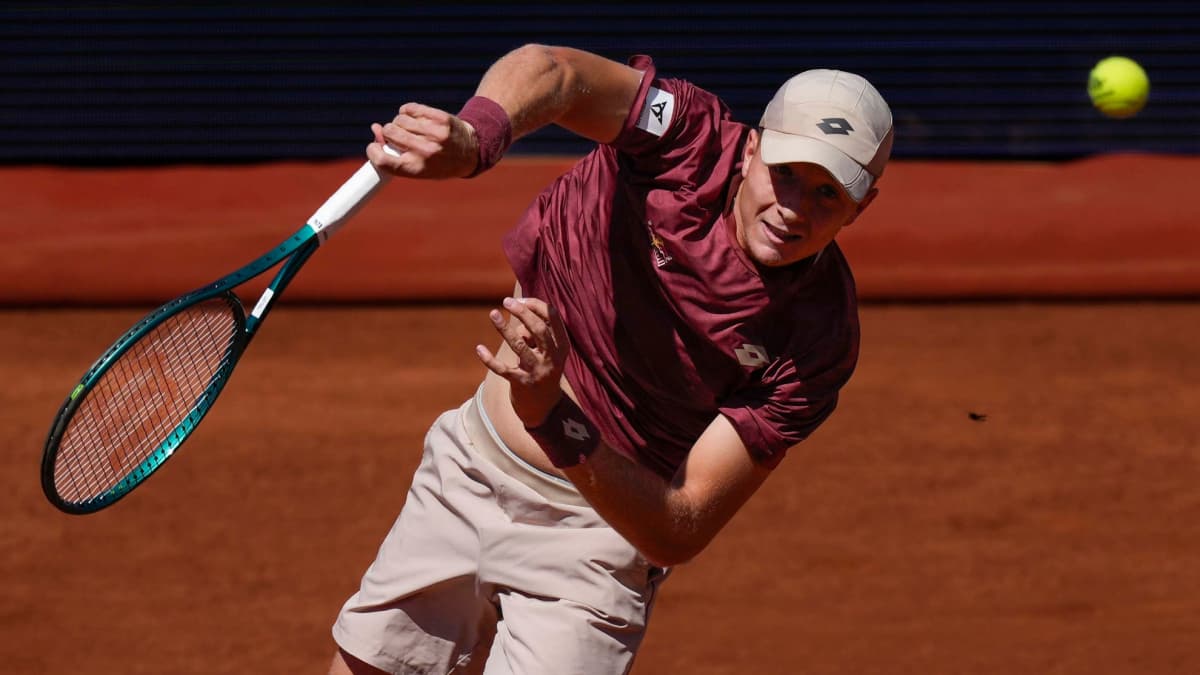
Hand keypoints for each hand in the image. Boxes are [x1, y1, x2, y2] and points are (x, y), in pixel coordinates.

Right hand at [365, 102, 477, 178]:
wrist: (471, 151)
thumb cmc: (438, 162)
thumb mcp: (417, 166)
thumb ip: (393, 153)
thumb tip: (375, 129)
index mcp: (417, 169)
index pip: (383, 161)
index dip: (372, 152)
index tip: (374, 146)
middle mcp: (426, 152)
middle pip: (390, 133)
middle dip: (388, 132)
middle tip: (397, 136)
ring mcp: (434, 134)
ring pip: (400, 119)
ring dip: (400, 122)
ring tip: (410, 128)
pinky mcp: (440, 118)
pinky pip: (410, 108)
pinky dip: (408, 111)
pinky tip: (415, 118)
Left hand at [475, 296, 569, 426]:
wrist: (543, 407)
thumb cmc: (542, 369)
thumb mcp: (546, 351)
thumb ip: (535, 334)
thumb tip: (519, 320)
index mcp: (562, 346)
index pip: (553, 318)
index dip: (535, 305)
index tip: (519, 298)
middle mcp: (552, 358)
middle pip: (539, 329)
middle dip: (523, 312)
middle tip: (507, 301)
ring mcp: (537, 371)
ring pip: (520, 346)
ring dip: (504, 329)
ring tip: (493, 313)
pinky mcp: (522, 384)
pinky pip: (503, 369)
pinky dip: (489, 359)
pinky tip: (479, 348)